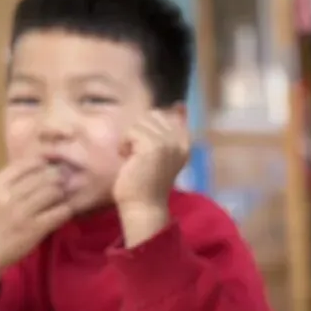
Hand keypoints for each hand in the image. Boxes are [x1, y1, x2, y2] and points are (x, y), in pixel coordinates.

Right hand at [0, 159, 72, 273]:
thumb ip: (8, 183)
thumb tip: (36, 167)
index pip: (25, 164)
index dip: (42, 163)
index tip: (49, 167)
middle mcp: (8, 197)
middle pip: (43, 176)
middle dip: (56, 178)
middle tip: (62, 182)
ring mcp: (21, 213)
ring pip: (53, 192)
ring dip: (62, 194)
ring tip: (62, 197)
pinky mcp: (34, 229)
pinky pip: (59, 212)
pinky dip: (65, 210)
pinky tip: (63, 212)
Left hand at [113, 111, 188, 245]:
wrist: (143, 205)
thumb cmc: (147, 181)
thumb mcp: (162, 151)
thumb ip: (172, 127)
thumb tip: (181, 104)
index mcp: (185, 141)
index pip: (168, 115)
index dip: (151, 127)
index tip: (149, 149)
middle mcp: (181, 140)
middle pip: (151, 115)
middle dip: (138, 132)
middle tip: (139, 155)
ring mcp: (168, 142)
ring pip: (140, 122)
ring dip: (130, 139)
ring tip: (134, 158)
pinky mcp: (154, 146)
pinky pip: (131, 132)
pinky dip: (124, 145)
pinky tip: (129, 160)